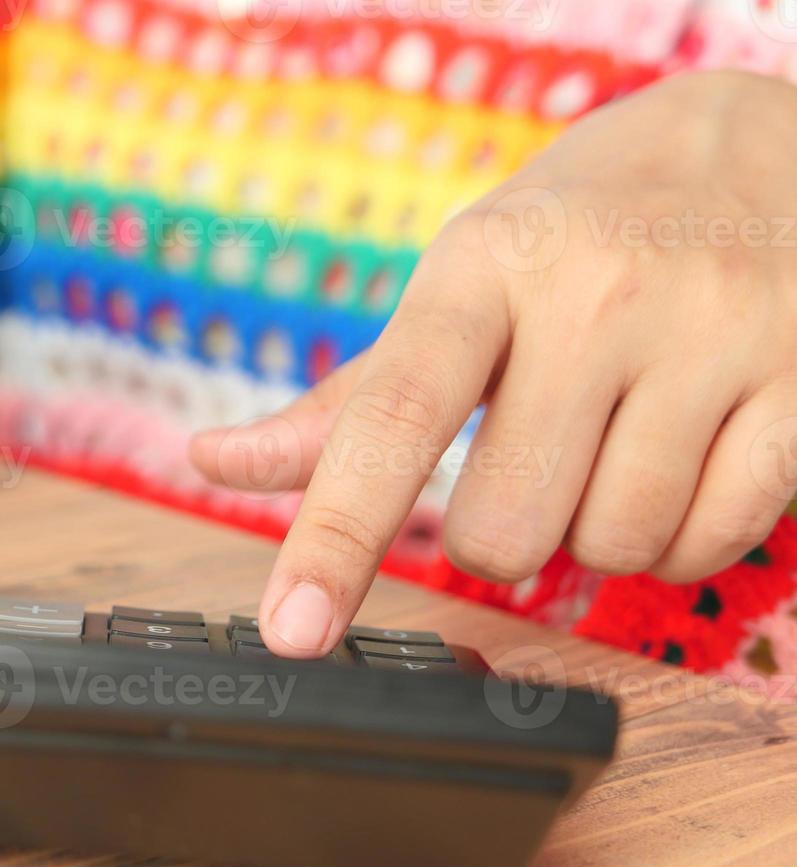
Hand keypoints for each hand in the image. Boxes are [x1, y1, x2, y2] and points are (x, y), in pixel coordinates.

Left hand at [190, 70, 796, 656]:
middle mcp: (596, 294)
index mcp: (484, 265)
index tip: (292, 630)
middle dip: (499, 531)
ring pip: (609, 549)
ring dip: (595, 527)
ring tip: (618, 435)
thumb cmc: (579, 231)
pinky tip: (686, 455)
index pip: (391, 420)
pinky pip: (711, 544)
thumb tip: (215, 461)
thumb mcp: (460, 284)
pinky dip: (681, 535)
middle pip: (501, 532)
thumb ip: (346, 399)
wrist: (765, 146)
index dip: (334, 538)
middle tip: (534, 453)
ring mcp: (712, 334)